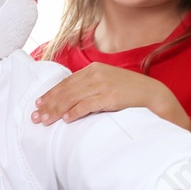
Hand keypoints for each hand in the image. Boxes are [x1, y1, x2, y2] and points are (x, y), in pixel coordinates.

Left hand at [33, 63, 189, 130]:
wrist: (154, 95)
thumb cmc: (129, 93)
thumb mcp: (108, 83)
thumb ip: (90, 87)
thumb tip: (70, 99)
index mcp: (94, 69)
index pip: (67, 82)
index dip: (51, 93)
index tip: (39, 103)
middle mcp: (97, 74)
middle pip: (66, 90)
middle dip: (49, 104)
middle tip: (36, 116)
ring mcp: (104, 85)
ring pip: (73, 97)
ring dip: (57, 110)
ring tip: (46, 120)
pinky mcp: (111, 97)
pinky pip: (89, 104)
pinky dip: (76, 111)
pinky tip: (67, 119)